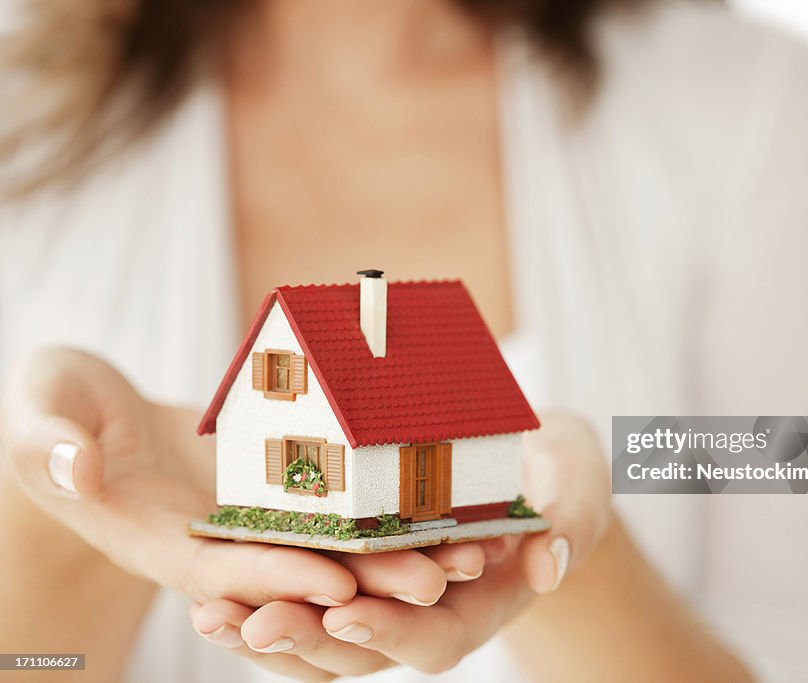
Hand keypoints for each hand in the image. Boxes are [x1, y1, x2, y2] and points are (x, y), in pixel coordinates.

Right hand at [0, 348, 484, 618]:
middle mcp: (212, 544)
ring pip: (331, 549)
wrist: (89, 410)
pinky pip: (336, 511)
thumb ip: (50, 442)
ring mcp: (248, 523)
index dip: (279, 579)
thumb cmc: (55, 407)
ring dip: (396, 556)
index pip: (223, 572)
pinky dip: (387, 516)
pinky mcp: (275, 496)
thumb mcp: (41, 410)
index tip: (340, 583)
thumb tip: (71, 467)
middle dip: (368, 581)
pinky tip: (445, 507)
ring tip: (469, 551)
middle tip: (442, 576)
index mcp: (155, 539)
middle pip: (297, 572)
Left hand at [189, 412, 612, 678]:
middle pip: (363, 647)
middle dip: (307, 639)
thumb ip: (574, 521)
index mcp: (482, 603)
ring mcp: (387, 594)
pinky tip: (213, 589)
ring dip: (265, 629)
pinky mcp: (355, 566)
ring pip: (321, 630)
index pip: (435, 635)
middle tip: (250, 623)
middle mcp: (427, 612)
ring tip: (210, 616)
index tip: (346, 615)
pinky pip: (306, 593)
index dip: (392, 631)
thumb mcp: (579, 485)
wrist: (533, 463)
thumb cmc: (561, 472)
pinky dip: (261, 593)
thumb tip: (549, 565)